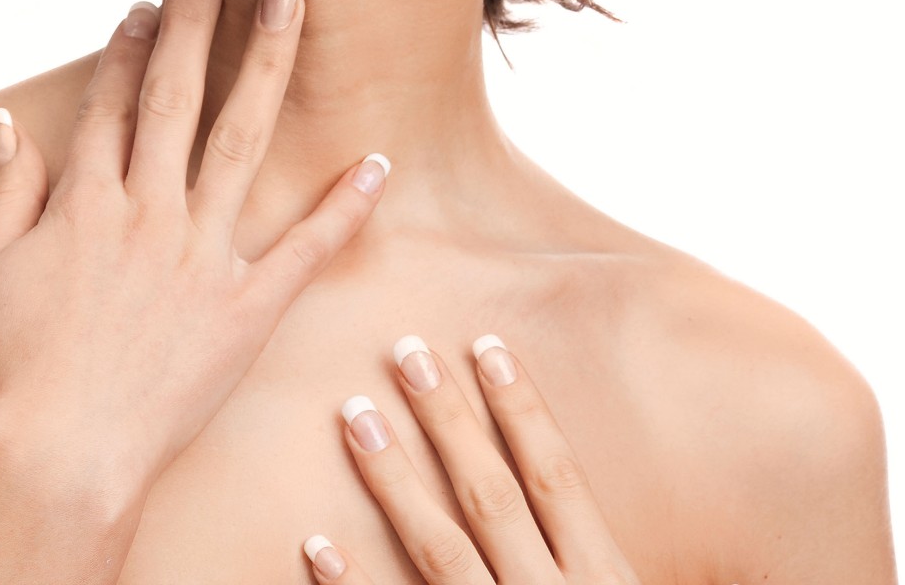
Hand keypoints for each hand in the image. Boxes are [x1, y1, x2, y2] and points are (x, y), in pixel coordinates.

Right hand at [0, 0, 391, 498]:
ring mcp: (202, 257)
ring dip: (265, 63)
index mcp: (85, 201)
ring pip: (241, 140)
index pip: (112, 100)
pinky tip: (374, 159)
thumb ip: (4, 190)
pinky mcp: (246, 311)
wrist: (57, 454)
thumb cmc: (9, 370)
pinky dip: (342, 206)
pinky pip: (304, 249)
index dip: (128, 43)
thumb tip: (4, 124)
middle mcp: (147, 212)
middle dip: (195, 14)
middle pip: (175, 93)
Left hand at [300, 334, 642, 583]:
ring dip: (394, 478)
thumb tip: (554, 489)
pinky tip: (315, 542)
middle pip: (494, 497)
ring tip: (354, 412)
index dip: (525, 410)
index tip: (487, 345)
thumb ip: (589, 560)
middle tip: (404, 349)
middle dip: (448, 419)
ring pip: (441, 551)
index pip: (559, 480)